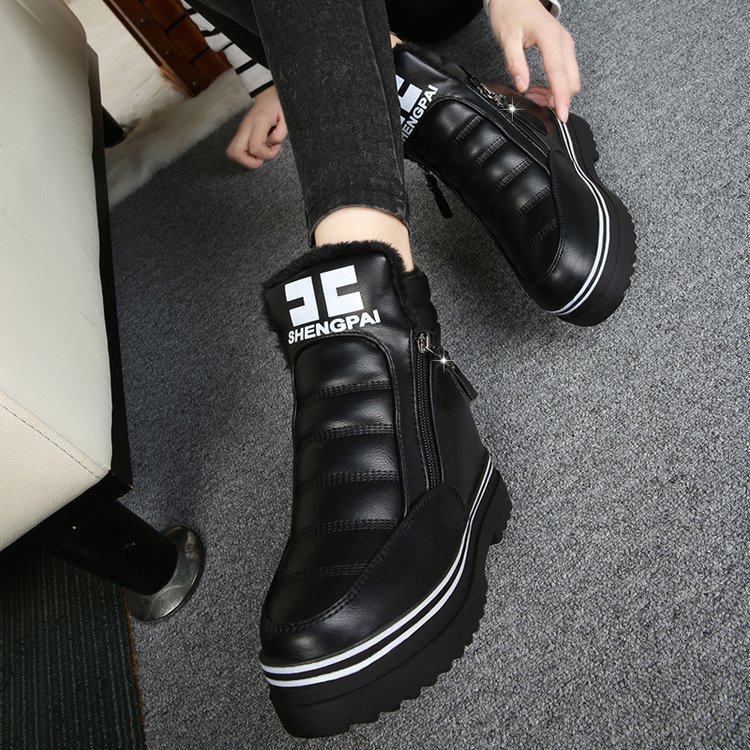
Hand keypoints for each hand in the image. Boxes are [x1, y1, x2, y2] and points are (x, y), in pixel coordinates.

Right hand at [226, 85, 287, 168]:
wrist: (267, 97)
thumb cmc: (277, 106)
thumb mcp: (286, 118)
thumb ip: (281, 134)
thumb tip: (272, 144)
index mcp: (258, 122)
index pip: (255, 148)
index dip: (267, 155)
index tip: (276, 147)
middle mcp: (245, 127)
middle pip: (235, 153)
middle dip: (251, 162)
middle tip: (264, 155)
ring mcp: (240, 131)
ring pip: (232, 153)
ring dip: (247, 159)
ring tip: (261, 151)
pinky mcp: (240, 134)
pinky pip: (236, 150)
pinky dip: (246, 155)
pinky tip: (257, 148)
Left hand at [487, 0, 579, 121]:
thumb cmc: (511, 12)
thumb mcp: (507, 38)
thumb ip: (515, 63)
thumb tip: (522, 86)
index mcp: (551, 38)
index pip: (559, 74)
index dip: (560, 98)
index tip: (561, 115)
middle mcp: (563, 42)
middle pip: (571, 81)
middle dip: (558, 99)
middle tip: (536, 106)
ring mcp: (565, 45)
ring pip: (570, 79)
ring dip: (555, 94)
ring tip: (533, 97)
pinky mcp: (563, 49)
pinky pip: (565, 73)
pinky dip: (554, 86)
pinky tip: (537, 89)